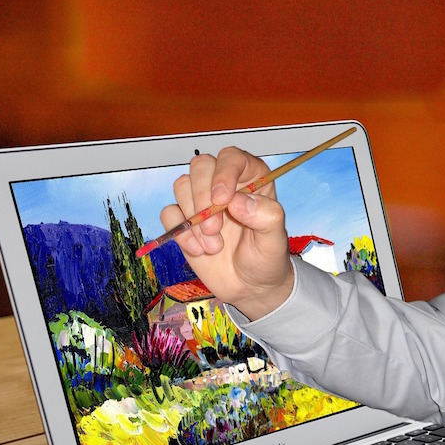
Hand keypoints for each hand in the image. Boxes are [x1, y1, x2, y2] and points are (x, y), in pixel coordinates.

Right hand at [160, 146, 293, 319]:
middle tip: (214, 228)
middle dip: (202, 198)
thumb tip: (236, 201)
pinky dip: (181, 233)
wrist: (250, 287)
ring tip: (214, 245)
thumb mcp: (275, 239)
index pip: (232, 158)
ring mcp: (202, 200)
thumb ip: (265, 216)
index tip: (222, 199)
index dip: (223, 173)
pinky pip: (169, 213)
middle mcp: (225, 184)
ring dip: (194, 219)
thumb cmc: (266, 258)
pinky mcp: (184, 220)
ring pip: (182, 186)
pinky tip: (200, 250)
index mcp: (251, 179)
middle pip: (200, 166)